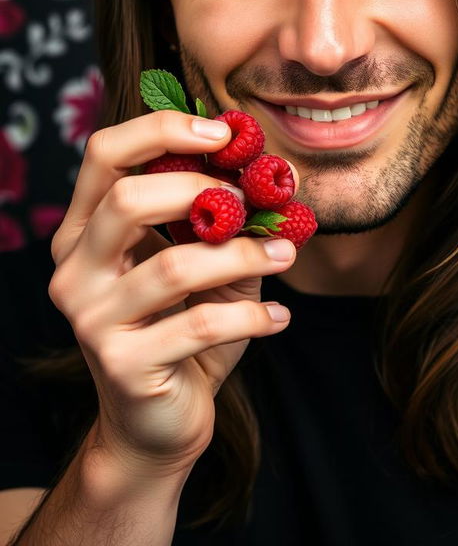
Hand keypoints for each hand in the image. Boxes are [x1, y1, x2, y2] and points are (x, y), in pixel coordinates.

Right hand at [48, 110, 296, 475]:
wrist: (159, 423)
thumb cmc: (182, 327)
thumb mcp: (206, 265)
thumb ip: (228, 222)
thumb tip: (278, 176)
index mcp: (85, 230)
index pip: (104, 154)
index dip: (162, 130)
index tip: (223, 133)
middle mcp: (75, 269)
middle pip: (126, 200)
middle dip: (200, 190)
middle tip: (253, 200)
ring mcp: (92, 319)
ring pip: (174, 266)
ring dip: (243, 253)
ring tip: (286, 253)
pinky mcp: (123, 365)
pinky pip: (199, 325)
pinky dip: (251, 316)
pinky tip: (279, 318)